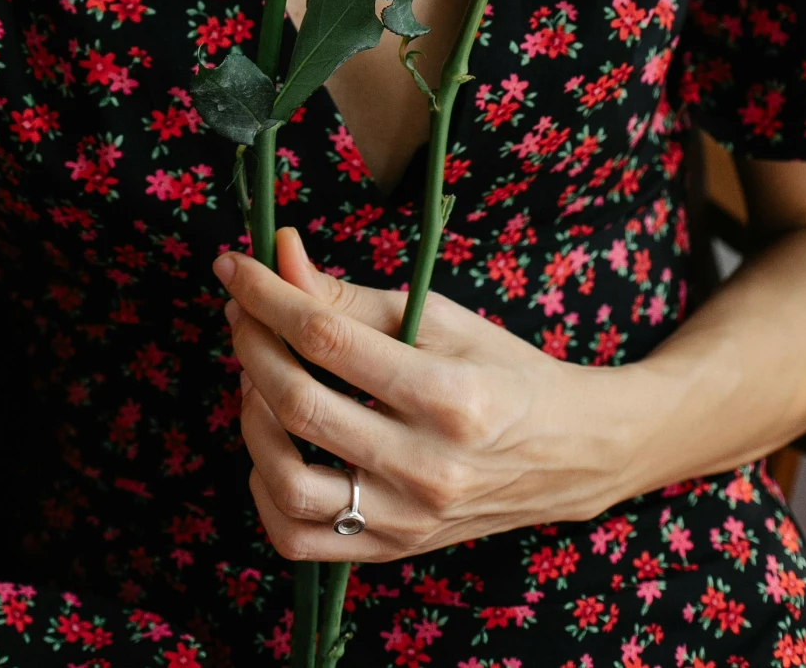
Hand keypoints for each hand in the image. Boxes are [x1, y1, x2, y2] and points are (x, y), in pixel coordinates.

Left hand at [215, 230, 643, 561]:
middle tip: (242, 311)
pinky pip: (300, 538)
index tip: (235, 266)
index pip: (328, 340)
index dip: (269, 295)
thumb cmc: (504, 373)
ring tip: (258, 378)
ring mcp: (408, 519)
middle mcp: (427, 467)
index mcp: (449, 396)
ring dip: (251, 419)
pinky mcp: (394, 550)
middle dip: (251, 345)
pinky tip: (274, 442)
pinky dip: (266, 490)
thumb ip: (352, 297)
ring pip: (289, 483)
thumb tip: (279, 256)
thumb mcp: (440, 318)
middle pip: (300, 405)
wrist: (570, 453)